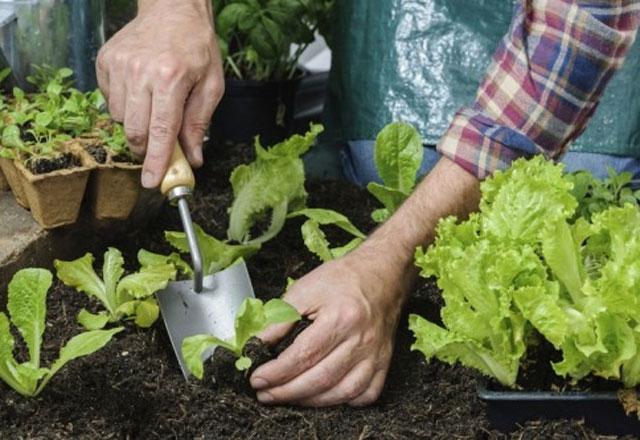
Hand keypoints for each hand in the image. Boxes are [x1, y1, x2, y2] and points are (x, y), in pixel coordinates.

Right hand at [96, 0, 223, 187]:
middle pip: (134, 131)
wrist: (172, 9)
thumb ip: (199, 124)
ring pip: (119, 119)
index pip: (160, 131)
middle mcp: (140, 72)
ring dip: (136, 124)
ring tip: (154, 106)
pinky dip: (125, 106)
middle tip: (157, 149)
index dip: (155, 161)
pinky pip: (109, 101)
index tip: (151, 182)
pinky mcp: (105, 62)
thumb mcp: (212, 86)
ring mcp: (119, 66)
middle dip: (145, 148)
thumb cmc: (196, 48)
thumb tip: (193, 159)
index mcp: (170, 78)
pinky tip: (140, 91)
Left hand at [250, 246, 411, 406]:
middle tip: (265, 393)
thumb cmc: (343, 279)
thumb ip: (280, 319)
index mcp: (341, 318)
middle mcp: (361, 340)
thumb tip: (257, 344)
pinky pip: (366, 395)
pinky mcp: (384, 363)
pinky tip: (324, 397)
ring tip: (288, 397)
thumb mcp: (305, 289)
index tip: (257, 379)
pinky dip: (344, 402)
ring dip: (310, 401)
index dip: (277, 373)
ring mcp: (376, 355)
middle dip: (287, 392)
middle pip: (321, 379)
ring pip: (343, 392)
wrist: (381, 274)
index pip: (303, 356)